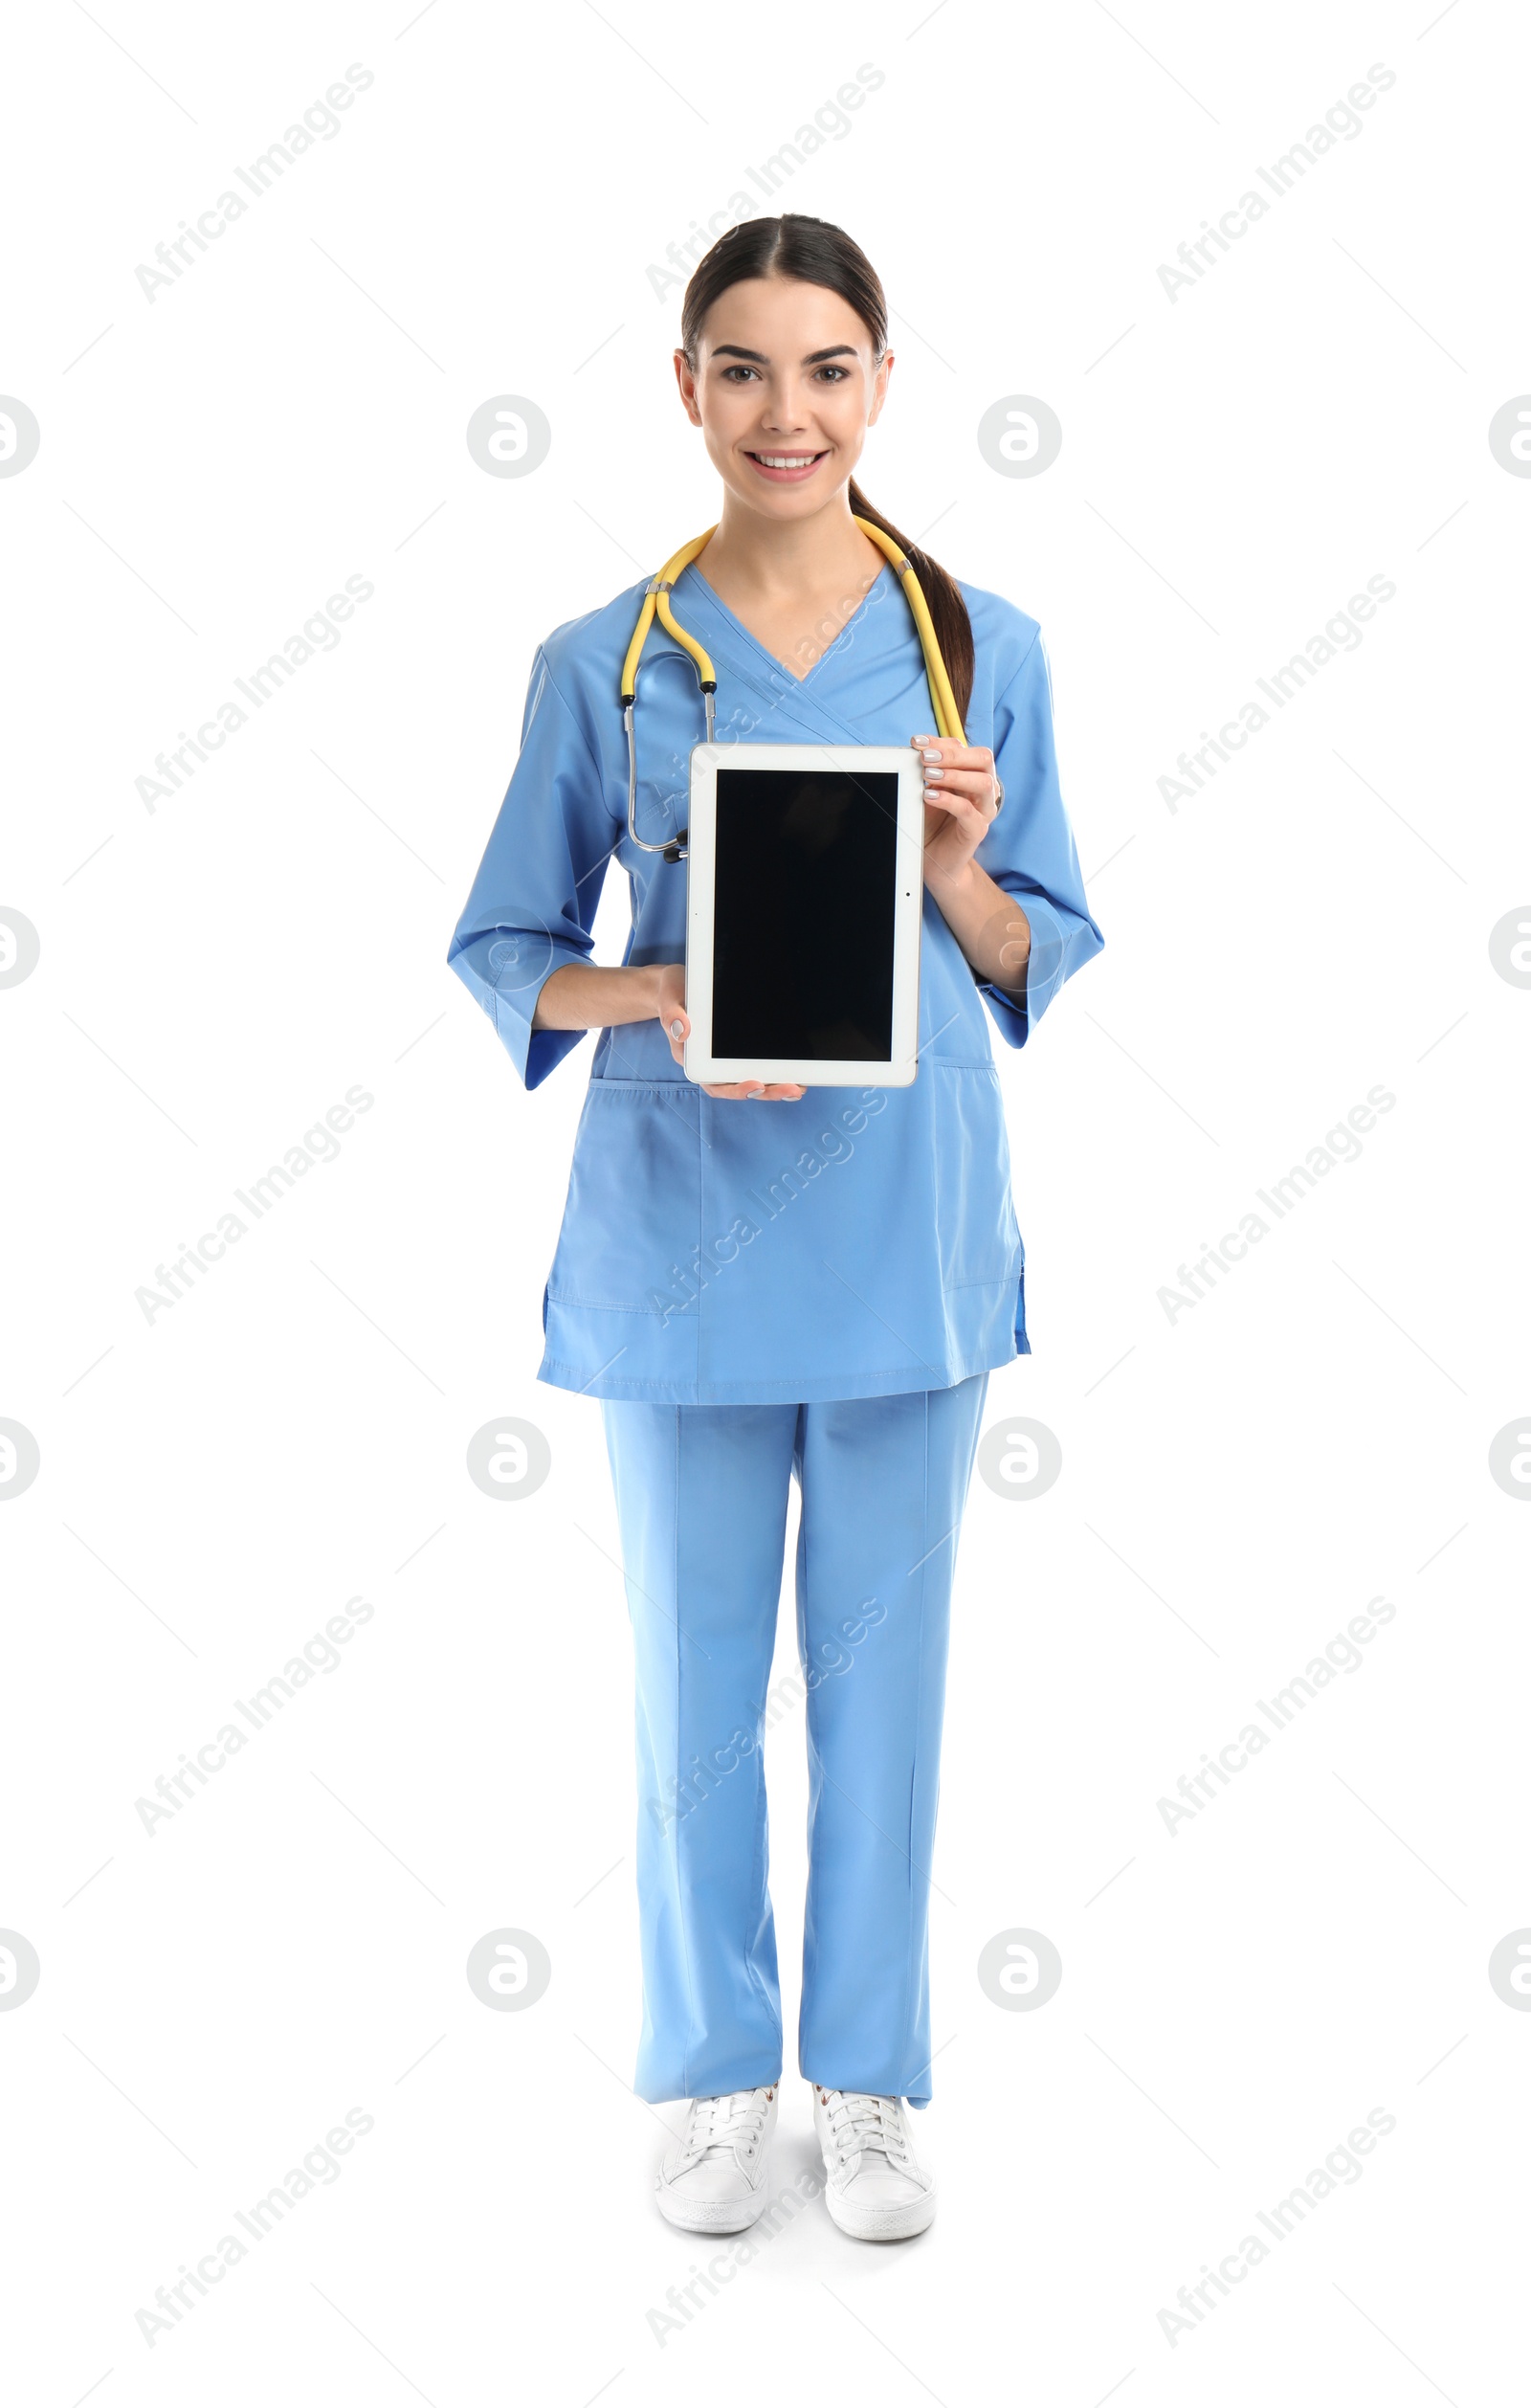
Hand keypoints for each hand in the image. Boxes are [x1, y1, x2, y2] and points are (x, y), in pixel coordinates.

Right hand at [654, 964, 804, 1100]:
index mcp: (693, 1059)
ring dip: (775, 1084)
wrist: (678, 985)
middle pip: (739, 1086)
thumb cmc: (673, 993)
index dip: (736, 1089)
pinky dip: (776, 1068)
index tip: (756, 1084)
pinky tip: (795, 1068)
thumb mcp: (668, 997)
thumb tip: (683, 1029)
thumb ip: (672, 1014)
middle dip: (767, 1091)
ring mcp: (725, 1057)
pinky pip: (758, 1062)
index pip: (715, 1084)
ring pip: (752, 1078)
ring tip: (799, 1086)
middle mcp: (711, 1064)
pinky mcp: (738, 1048)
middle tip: (792, 1089)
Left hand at [912, 732, 1001, 890]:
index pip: (964, 749)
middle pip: (983, 759)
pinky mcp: (977, 830)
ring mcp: (984, 809)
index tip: (916, 742)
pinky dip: (949, 800)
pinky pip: (969, 811)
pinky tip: (930, 796)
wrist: (935, 859)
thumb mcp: (927, 790)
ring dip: (954, 775)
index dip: (940, 742)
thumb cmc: (931, 823)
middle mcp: (983, 789)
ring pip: (984, 782)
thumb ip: (928, 772)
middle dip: (952, 754)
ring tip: (928, 775)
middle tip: (925, 758)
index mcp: (971, 775)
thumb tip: (916, 751)